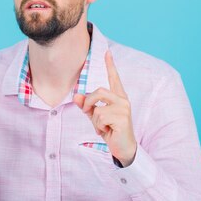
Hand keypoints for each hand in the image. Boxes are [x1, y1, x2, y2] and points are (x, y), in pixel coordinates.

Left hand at [73, 50, 136, 166]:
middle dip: (89, 103)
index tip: (107, 52)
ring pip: (97, 106)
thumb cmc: (110, 130)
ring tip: (103, 127)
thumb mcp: (95, 117)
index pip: (114, 78)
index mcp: (118, 97)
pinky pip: (99, 116)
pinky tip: (107, 131)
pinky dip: (98, 126)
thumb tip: (76, 96)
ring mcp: (123, 107)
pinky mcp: (122, 117)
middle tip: (91, 115)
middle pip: (98, 91)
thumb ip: (86, 106)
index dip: (110, 65)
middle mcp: (123, 99)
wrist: (122, 148)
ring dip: (94, 119)